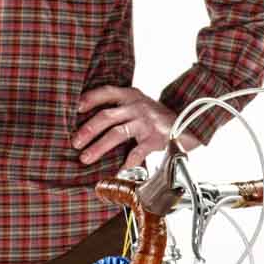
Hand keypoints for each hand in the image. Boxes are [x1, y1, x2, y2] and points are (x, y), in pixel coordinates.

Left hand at [72, 85, 196, 169]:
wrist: (188, 123)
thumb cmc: (154, 117)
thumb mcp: (137, 105)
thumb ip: (118, 109)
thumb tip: (86, 124)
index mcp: (130, 96)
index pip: (107, 92)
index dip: (90, 99)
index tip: (75, 108)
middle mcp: (137, 106)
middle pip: (107, 116)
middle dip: (88, 130)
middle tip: (75, 143)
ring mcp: (146, 122)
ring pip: (117, 133)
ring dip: (98, 147)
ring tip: (86, 158)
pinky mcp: (156, 138)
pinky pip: (137, 152)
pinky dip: (125, 163)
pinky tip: (117, 171)